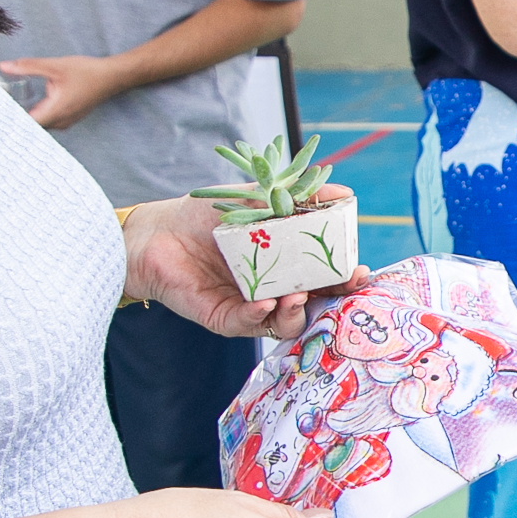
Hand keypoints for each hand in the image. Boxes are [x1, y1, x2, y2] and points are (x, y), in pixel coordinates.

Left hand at [0, 53, 122, 129]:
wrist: (112, 77)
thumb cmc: (87, 72)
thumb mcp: (54, 66)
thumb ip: (28, 66)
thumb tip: (4, 66)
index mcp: (56, 111)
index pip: (26, 125)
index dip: (10, 122)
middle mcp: (61, 121)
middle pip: (32, 127)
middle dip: (15, 119)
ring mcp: (66, 121)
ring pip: (41, 125)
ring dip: (27, 118)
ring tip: (8, 108)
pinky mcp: (69, 117)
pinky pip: (49, 121)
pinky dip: (38, 115)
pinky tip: (28, 105)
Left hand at [123, 191, 368, 341]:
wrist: (156, 231)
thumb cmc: (204, 216)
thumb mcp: (258, 199)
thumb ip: (300, 197)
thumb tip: (346, 194)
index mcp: (285, 265)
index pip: (324, 276)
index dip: (344, 276)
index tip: (360, 268)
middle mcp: (273, 289)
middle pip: (313, 302)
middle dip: (333, 298)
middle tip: (345, 284)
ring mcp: (250, 307)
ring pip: (285, 322)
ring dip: (297, 311)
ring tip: (297, 295)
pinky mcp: (223, 318)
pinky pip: (247, 323)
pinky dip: (259, 315)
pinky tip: (265, 302)